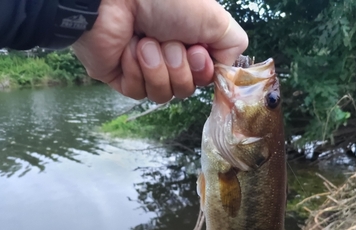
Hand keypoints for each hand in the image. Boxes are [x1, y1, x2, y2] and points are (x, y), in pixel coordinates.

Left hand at [73, 0, 247, 102]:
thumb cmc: (165, 1)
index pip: (205, 78)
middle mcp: (170, 58)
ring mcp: (145, 69)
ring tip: (145, 42)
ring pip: (163, 95)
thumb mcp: (215, 19)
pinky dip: (136, 69)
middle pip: (185, 90)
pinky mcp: (122, 77)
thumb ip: (232, 45)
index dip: (202, 71)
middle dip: (178, 67)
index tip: (196, 51)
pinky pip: (138, 92)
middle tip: (167, 41)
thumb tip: (225, 71)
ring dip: (156, 67)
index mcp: (191, 44)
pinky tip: (129, 48)